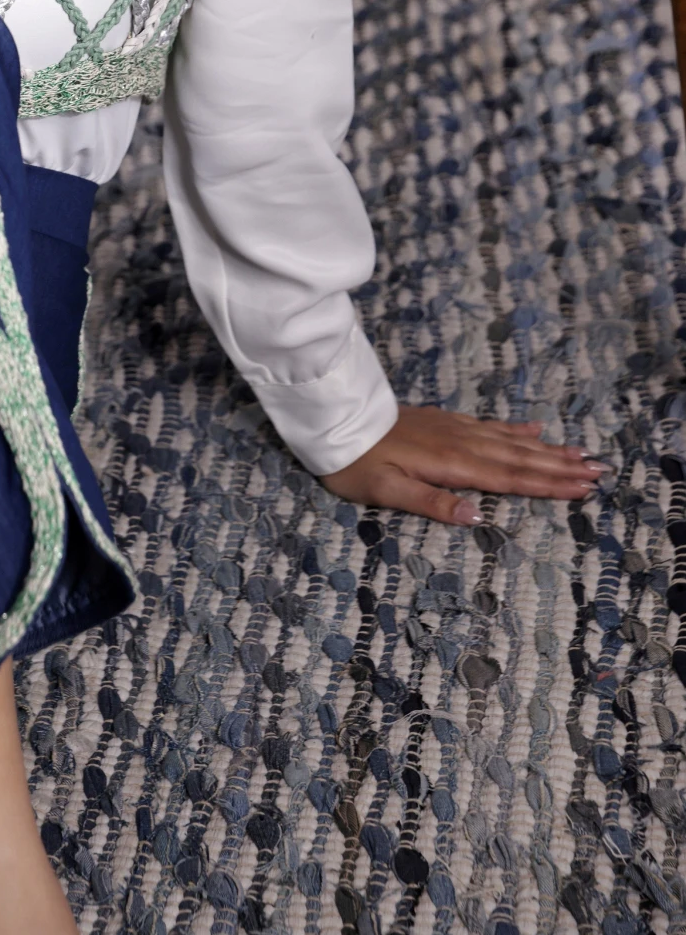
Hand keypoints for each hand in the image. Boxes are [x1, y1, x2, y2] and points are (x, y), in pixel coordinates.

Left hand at [321, 404, 604, 525]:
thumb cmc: (355, 464)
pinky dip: (515, 429)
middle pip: (518, 458)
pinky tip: (532, 429)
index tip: (581, 488)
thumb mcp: (386, 491)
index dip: (546, 484)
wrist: (335, 419)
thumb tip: (476, 515)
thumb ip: (432, 502)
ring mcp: (454, 429)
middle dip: (559, 466)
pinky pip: (490, 425)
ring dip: (546, 449)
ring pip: (510, 441)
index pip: (508, 478)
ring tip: (579, 453)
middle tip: (598, 472)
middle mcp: (460, 443)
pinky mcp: (444, 422)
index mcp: (451, 464)